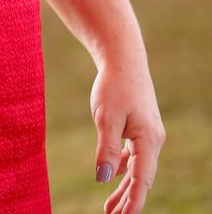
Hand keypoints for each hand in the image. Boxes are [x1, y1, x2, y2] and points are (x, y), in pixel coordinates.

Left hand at [90, 60, 165, 212]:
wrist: (123, 59)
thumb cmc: (114, 86)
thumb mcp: (105, 117)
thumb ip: (106, 149)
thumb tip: (103, 179)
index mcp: (148, 139)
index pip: (142, 179)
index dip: (133, 201)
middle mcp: (153, 139)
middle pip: (141, 178)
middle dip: (127, 200)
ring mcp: (148, 134)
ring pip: (138, 168)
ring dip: (124, 187)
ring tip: (110, 207)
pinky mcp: (140, 128)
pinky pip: (134, 155)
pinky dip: (123, 168)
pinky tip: (113, 177)